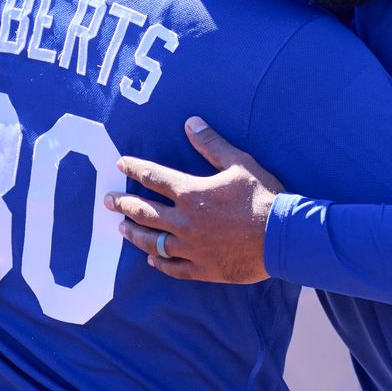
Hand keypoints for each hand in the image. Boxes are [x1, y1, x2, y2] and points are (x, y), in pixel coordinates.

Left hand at [104, 116, 283, 283]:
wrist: (283, 237)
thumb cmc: (263, 196)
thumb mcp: (239, 163)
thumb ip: (211, 144)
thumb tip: (191, 122)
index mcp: (191, 192)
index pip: (153, 177)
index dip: (134, 168)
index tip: (120, 164)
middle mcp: (184, 221)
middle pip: (143, 211)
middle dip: (122, 203)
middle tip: (108, 200)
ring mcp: (191, 247)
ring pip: (152, 242)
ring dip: (134, 233)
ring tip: (122, 228)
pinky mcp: (202, 268)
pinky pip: (173, 267)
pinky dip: (160, 262)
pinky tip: (152, 259)